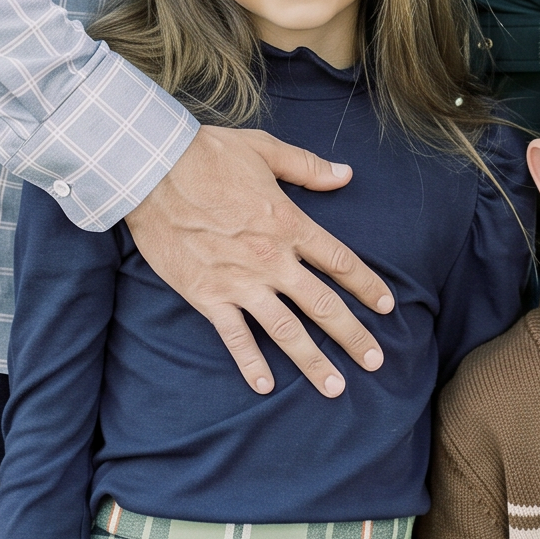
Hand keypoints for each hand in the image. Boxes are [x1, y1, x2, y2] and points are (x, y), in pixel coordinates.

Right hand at [125, 125, 393, 398]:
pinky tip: (265, 386)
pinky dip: (250, 362)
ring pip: (286, 330)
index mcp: (289, 223)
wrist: (152, 171)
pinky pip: (235, 337)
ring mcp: (240, 282)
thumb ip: (308, 166)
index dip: (367, 285)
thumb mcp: (265, 150)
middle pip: (322, 305)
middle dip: (352, 335)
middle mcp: (272, 259)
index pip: (340, 262)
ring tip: (335, 388)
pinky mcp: (207, 295)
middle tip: (376, 361)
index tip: (387, 305)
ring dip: (313, 362)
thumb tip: (346, 173)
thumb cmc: (208, 156)